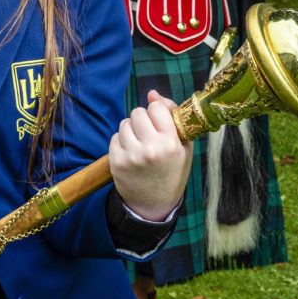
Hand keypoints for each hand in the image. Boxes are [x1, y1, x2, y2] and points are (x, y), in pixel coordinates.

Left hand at [108, 90, 192, 221]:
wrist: (155, 205)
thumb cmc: (172, 171)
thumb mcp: (182, 146)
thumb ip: (171, 115)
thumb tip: (151, 93)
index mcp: (171, 144)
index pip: (156, 108)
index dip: (157, 113)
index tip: (160, 123)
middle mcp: (150, 149)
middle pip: (137, 112)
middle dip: (143, 119)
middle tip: (149, 134)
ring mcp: (131, 156)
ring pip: (124, 123)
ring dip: (131, 130)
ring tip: (140, 145)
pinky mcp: (116, 162)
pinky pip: (114, 137)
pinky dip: (121, 142)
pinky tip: (131, 154)